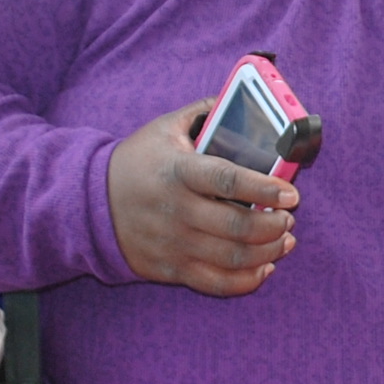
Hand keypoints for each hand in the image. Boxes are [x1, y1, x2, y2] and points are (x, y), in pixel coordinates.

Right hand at [106, 99, 296, 295]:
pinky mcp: (170, 268)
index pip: (227, 179)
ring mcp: (173, 243)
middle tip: (288, 217)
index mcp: (178, 170)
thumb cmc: (135, 162)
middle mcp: (177, 210)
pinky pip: (215, 283)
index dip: (264, 188)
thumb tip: (239, 101)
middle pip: (237, 225)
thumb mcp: (163, 129)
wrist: (92, 204)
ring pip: (232, 257)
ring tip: (284, 239)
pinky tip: (264, 267)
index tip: (290, 193)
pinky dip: (246, 280)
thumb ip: (202, 114)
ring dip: (268, 251)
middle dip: (274, 225)